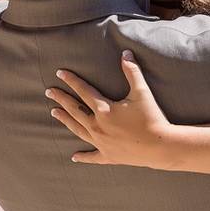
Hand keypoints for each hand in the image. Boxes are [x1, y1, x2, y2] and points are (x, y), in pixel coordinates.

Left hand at [46, 50, 177, 168]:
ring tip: (54, 113)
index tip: (60, 73)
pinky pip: (92, 156)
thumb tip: (125, 53)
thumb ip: (132, 72)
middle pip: (75, 110)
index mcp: (104, 110)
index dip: (72, 81)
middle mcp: (97, 126)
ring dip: (65, 120)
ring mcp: (101, 143)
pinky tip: (74, 157)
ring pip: (78, 129)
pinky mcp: (109, 156)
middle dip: (62, 99)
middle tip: (50, 92)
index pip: (84, 91)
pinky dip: (83, 156)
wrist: (160, 147)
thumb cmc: (151, 118)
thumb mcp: (142, 92)